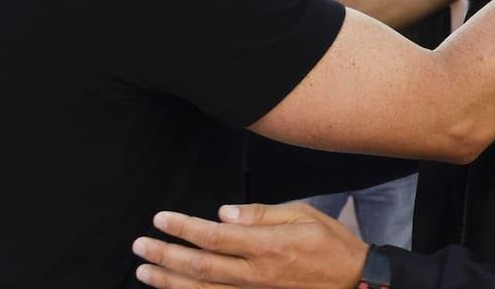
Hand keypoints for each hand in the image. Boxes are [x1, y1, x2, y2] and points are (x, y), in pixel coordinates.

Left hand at [132, 203, 366, 288]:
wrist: (353, 281)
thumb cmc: (329, 243)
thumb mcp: (301, 215)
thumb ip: (260, 214)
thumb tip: (223, 213)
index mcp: (267, 246)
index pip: (214, 237)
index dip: (183, 228)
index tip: (161, 219)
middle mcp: (256, 275)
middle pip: (200, 267)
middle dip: (165, 255)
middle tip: (140, 245)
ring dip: (169, 282)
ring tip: (144, 272)